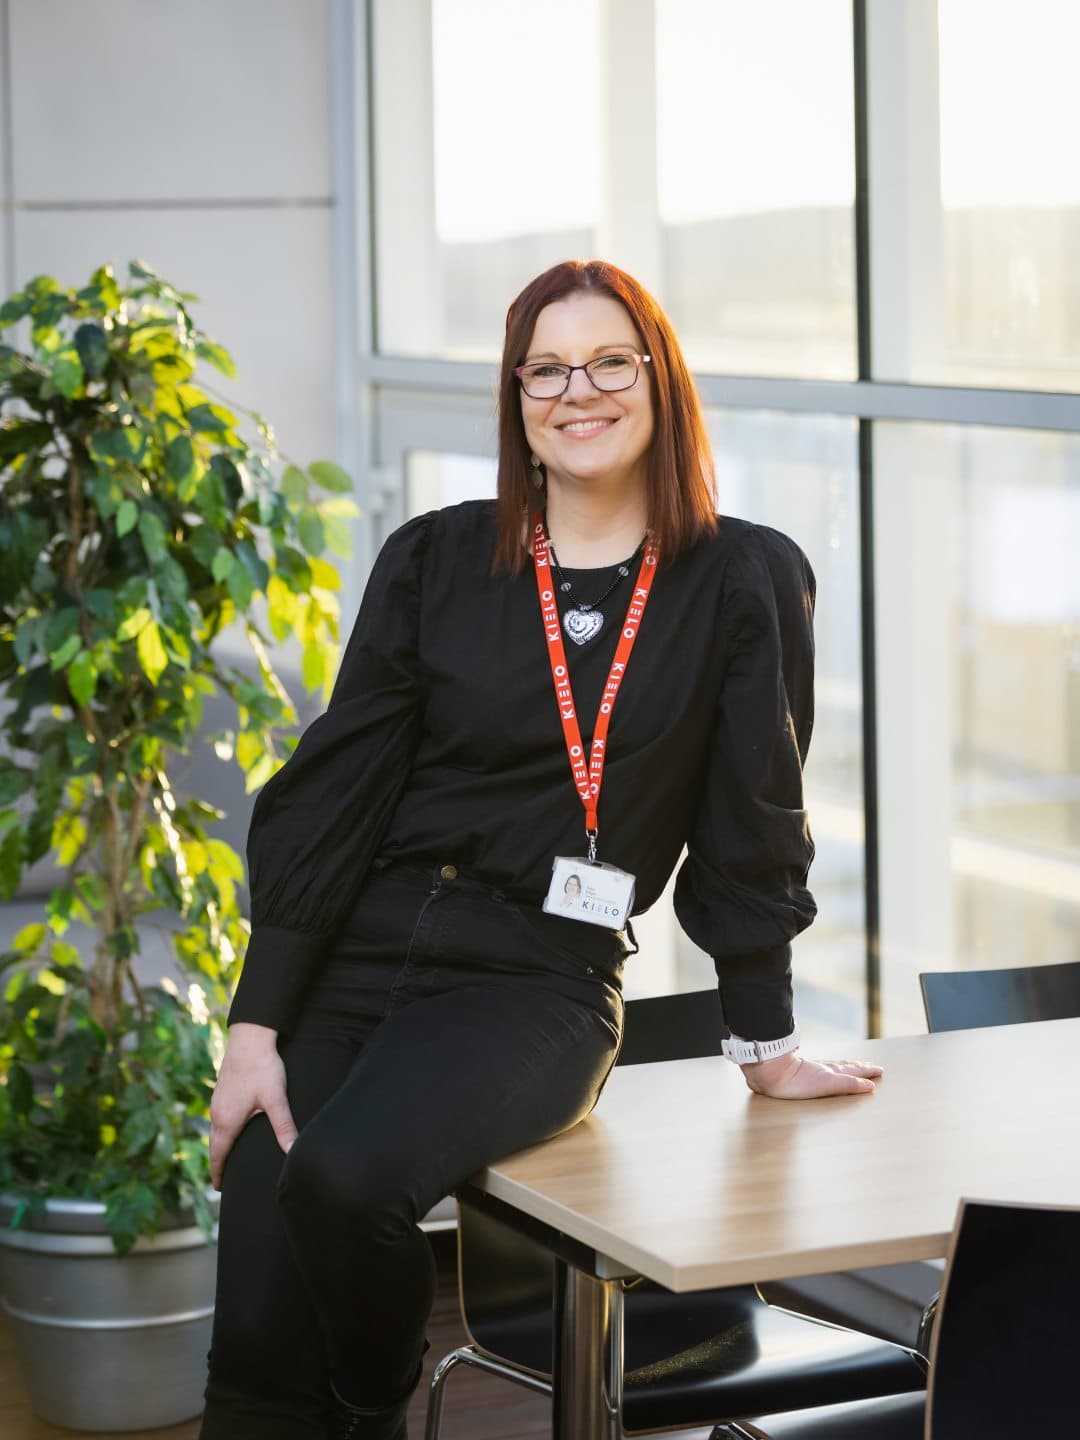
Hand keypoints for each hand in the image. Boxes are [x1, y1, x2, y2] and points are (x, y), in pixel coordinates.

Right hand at [209, 1023, 298, 1188]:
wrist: (250, 1037)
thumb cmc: (263, 1068)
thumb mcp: (276, 1099)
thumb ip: (284, 1126)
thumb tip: (293, 1151)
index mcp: (227, 1120)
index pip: (219, 1155)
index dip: (219, 1173)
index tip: (220, 1188)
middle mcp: (217, 1112)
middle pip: (215, 1145)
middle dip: (219, 1163)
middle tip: (223, 1180)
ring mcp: (218, 1100)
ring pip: (216, 1130)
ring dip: (220, 1145)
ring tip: (227, 1157)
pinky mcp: (222, 1089)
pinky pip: (218, 1117)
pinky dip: (222, 1130)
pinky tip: (232, 1127)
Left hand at [740, 1050, 882, 1098]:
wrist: (770, 1074)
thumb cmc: (797, 1082)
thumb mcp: (828, 1084)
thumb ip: (849, 1084)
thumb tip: (870, 1086)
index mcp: (833, 1072)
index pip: (854, 1071)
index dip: (867, 1071)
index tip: (879, 1070)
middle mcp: (825, 1069)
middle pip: (847, 1066)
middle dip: (860, 1067)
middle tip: (872, 1066)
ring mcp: (813, 1070)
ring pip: (836, 1066)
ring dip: (847, 1067)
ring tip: (854, 1066)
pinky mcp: (802, 1073)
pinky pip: (823, 1069)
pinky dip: (831, 1069)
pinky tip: (825, 1070)